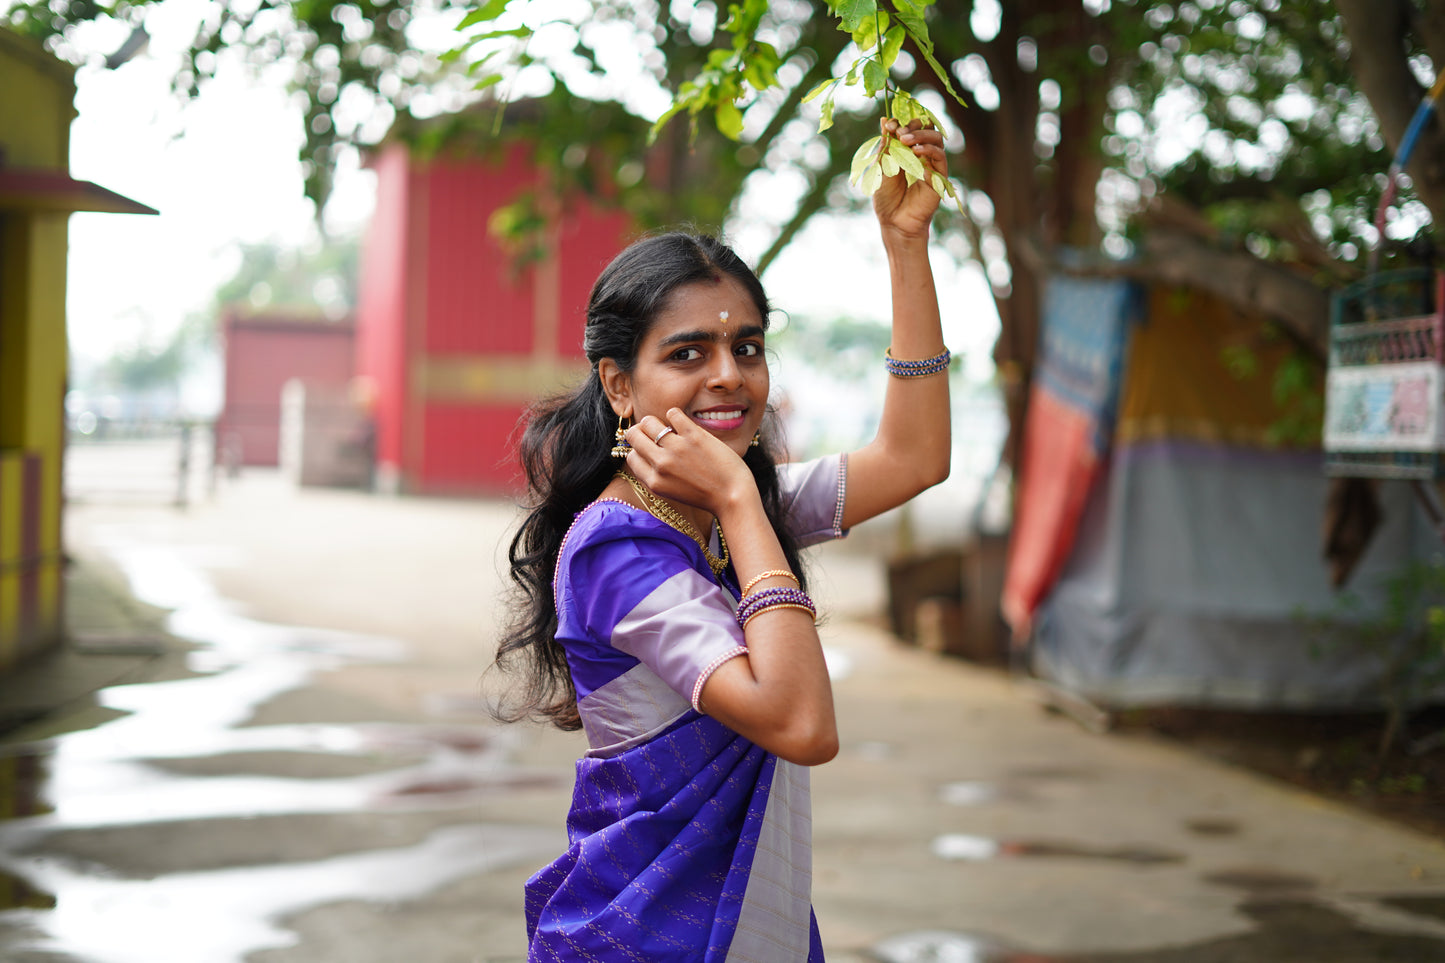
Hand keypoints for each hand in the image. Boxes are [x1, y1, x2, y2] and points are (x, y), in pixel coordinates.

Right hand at [624, 408, 757, 516]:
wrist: (733, 496)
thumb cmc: (706, 495)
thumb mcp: (673, 492)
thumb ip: (657, 475)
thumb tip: (643, 452)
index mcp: (654, 482)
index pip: (631, 456)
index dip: (638, 450)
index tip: (649, 448)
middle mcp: (661, 465)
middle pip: (634, 435)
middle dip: (640, 431)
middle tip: (652, 432)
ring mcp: (676, 449)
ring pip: (649, 421)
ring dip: (655, 421)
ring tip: (666, 426)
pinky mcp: (694, 436)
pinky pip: (672, 413)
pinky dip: (675, 415)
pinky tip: (682, 422)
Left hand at [872, 117, 947, 240]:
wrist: (894, 222)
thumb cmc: (886, 198)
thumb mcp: (882, 167)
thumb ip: (886, 145)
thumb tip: (885, 120)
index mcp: (907, 152)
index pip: (911, 129)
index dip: (901, 123)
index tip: (889, 126)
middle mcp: (922, 156)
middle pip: (926, 129)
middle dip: (913, 126)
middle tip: (899, 131)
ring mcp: (932, 166)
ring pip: (936, 140)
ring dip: (921, 135)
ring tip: (906, 140)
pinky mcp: (939, 177)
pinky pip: (939, 157)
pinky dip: (928, 150)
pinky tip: (915, 152)